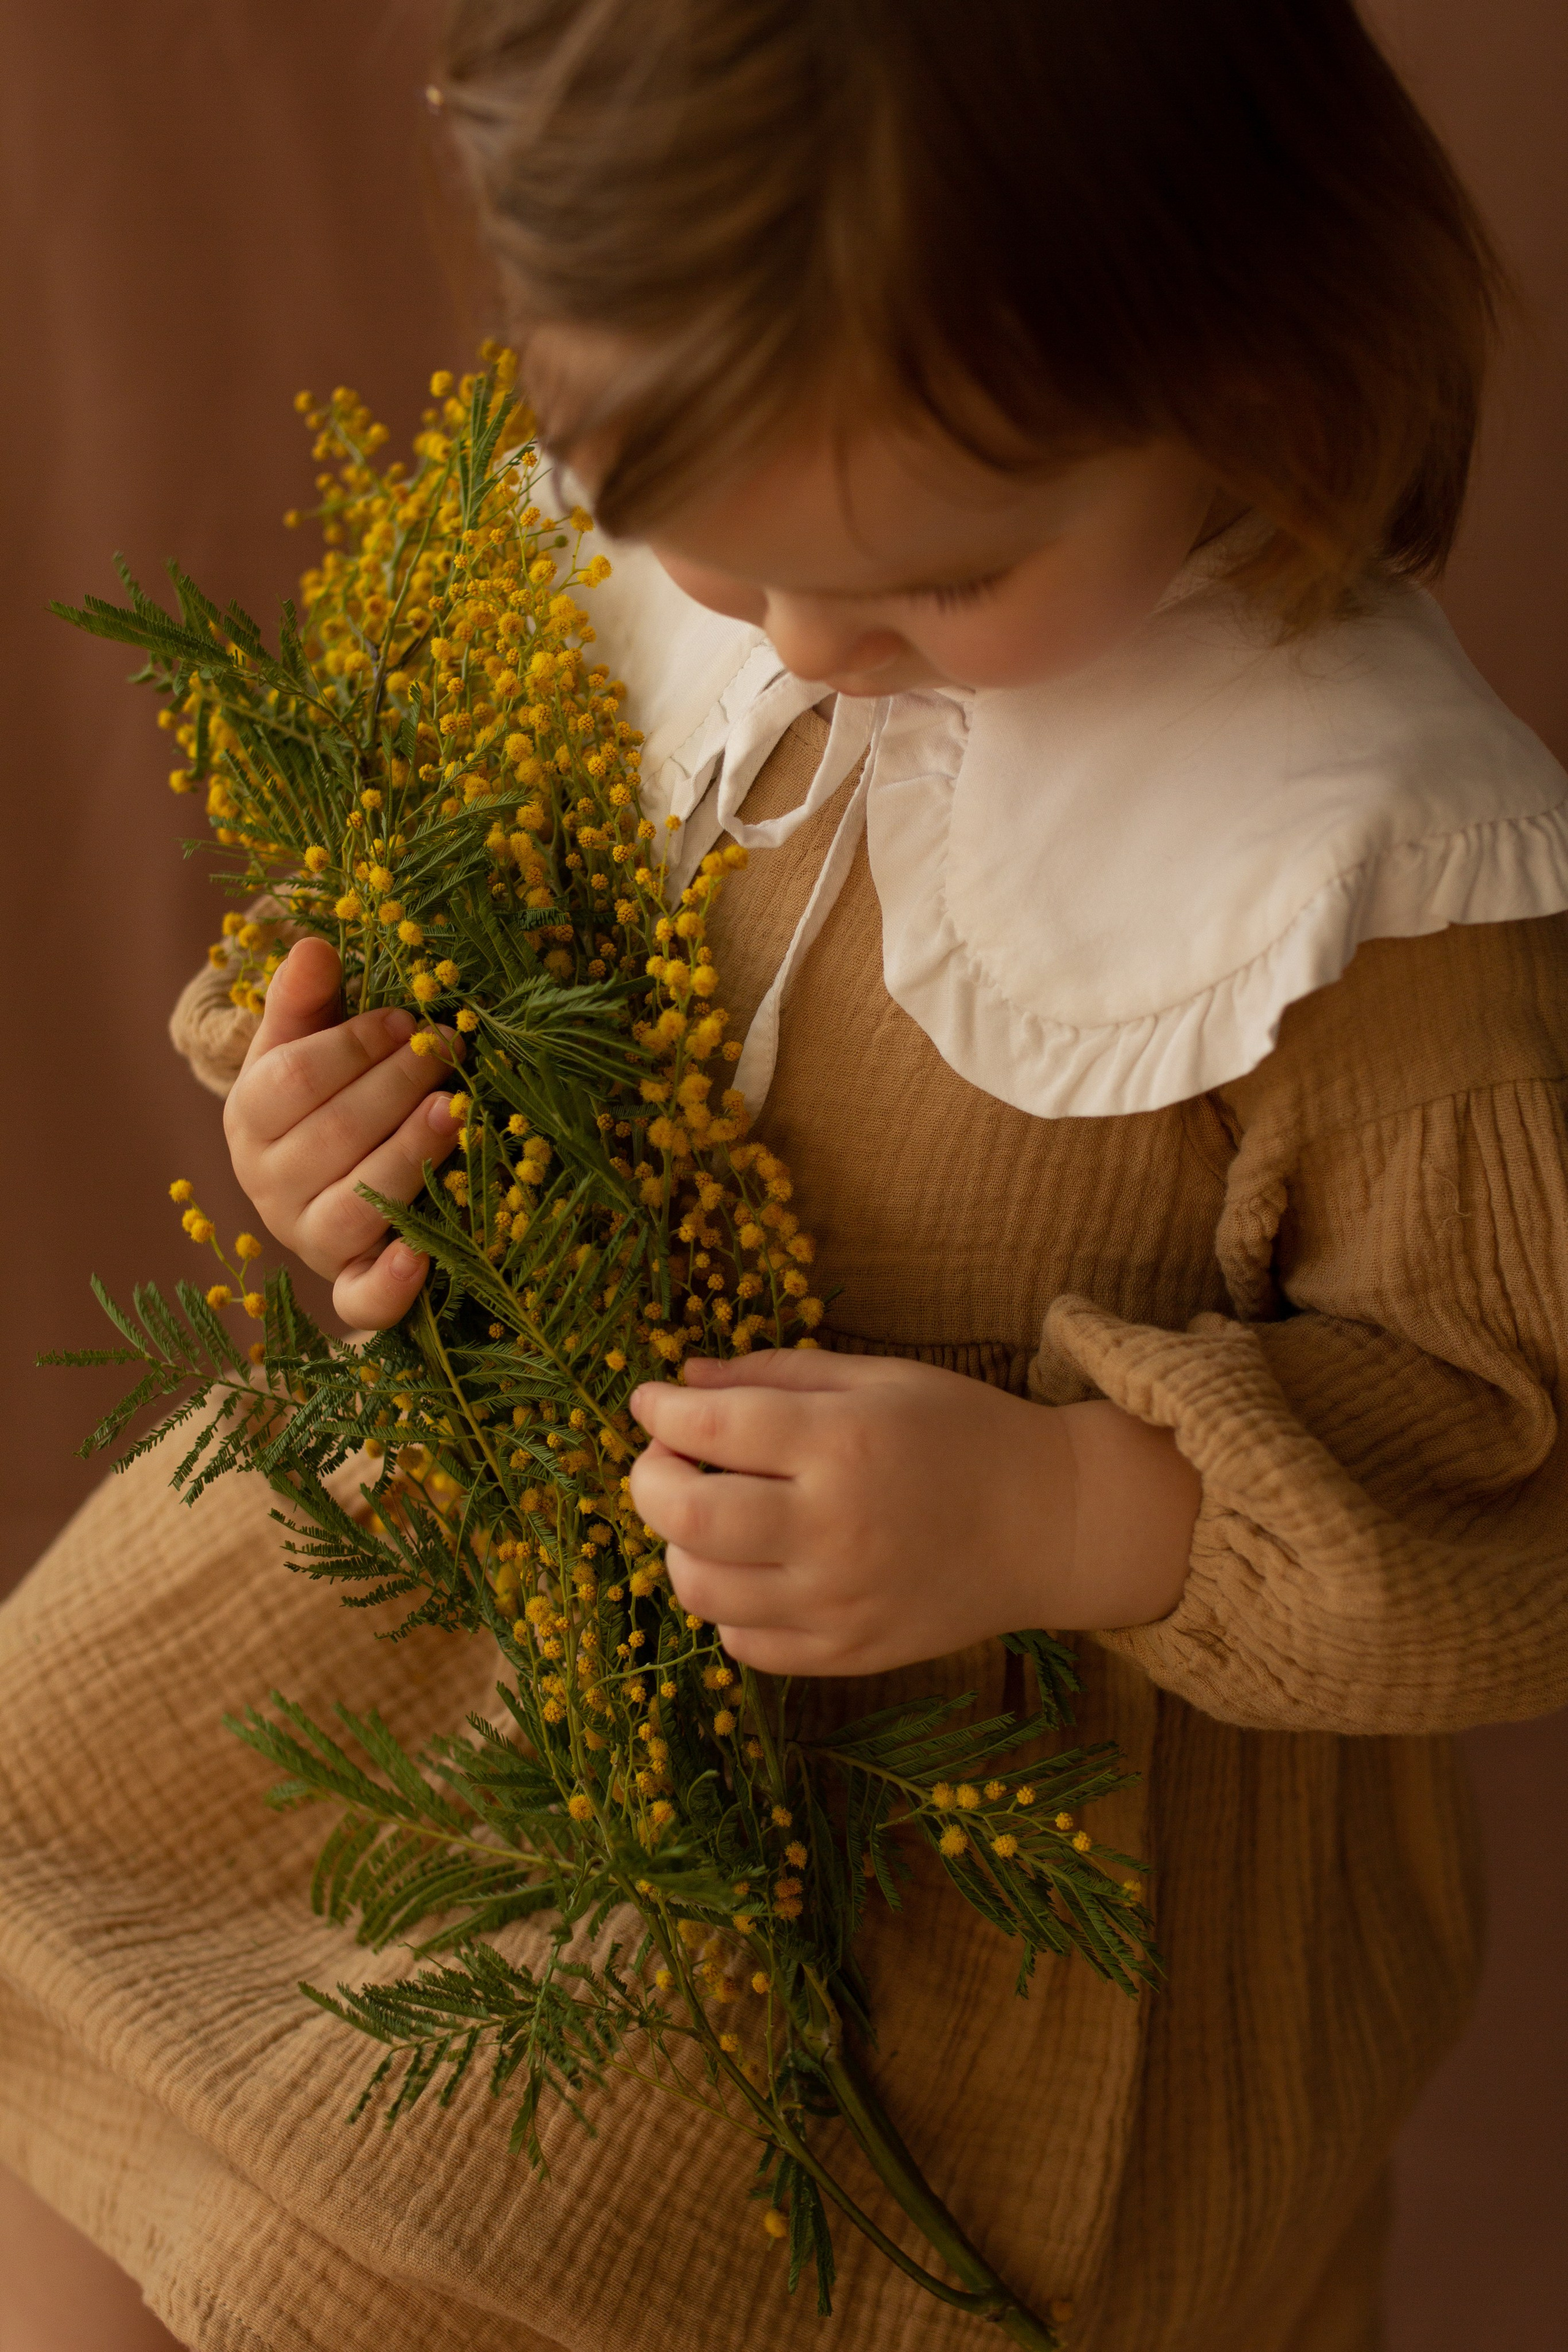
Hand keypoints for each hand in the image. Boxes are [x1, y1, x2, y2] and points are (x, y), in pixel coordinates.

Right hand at [223, 937, 463, 1327]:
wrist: (324, 1184)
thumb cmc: (325, 1098)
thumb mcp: (305, 1043)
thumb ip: (305, 999)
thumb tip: (315, 946)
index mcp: (252, 1118)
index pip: (295, 1078)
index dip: (355, 1044)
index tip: (408, 1019)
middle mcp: (268, 1185)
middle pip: (331, 1137)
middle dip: (397, 1088)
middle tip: (450, 1050)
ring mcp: (307, 1240)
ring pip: (352, 1208)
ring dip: (408, 1158)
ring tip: (458, 1113)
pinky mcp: (348, 1286)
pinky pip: (361, 1300)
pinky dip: (391, 1285)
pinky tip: (422, 1256)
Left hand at [628, 1351, 1199, 1675]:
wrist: (1048, 1523)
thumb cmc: (959, 1433)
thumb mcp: (875, 1377)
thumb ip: (774, 1373)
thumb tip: (683, 1380)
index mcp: (843, 1442)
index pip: (708, 1427)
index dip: (660, 1410)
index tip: (652, 1401)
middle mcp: (834, 1527)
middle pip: (685, 1517)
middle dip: (649, 1480)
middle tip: (665, 1460)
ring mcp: (839, 1602)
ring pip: (701, 1588)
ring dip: (682, 1546)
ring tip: (713, 1516)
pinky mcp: (848, 1654)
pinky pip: (744, 1643)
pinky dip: (730, 1605)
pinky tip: (758, 1566)